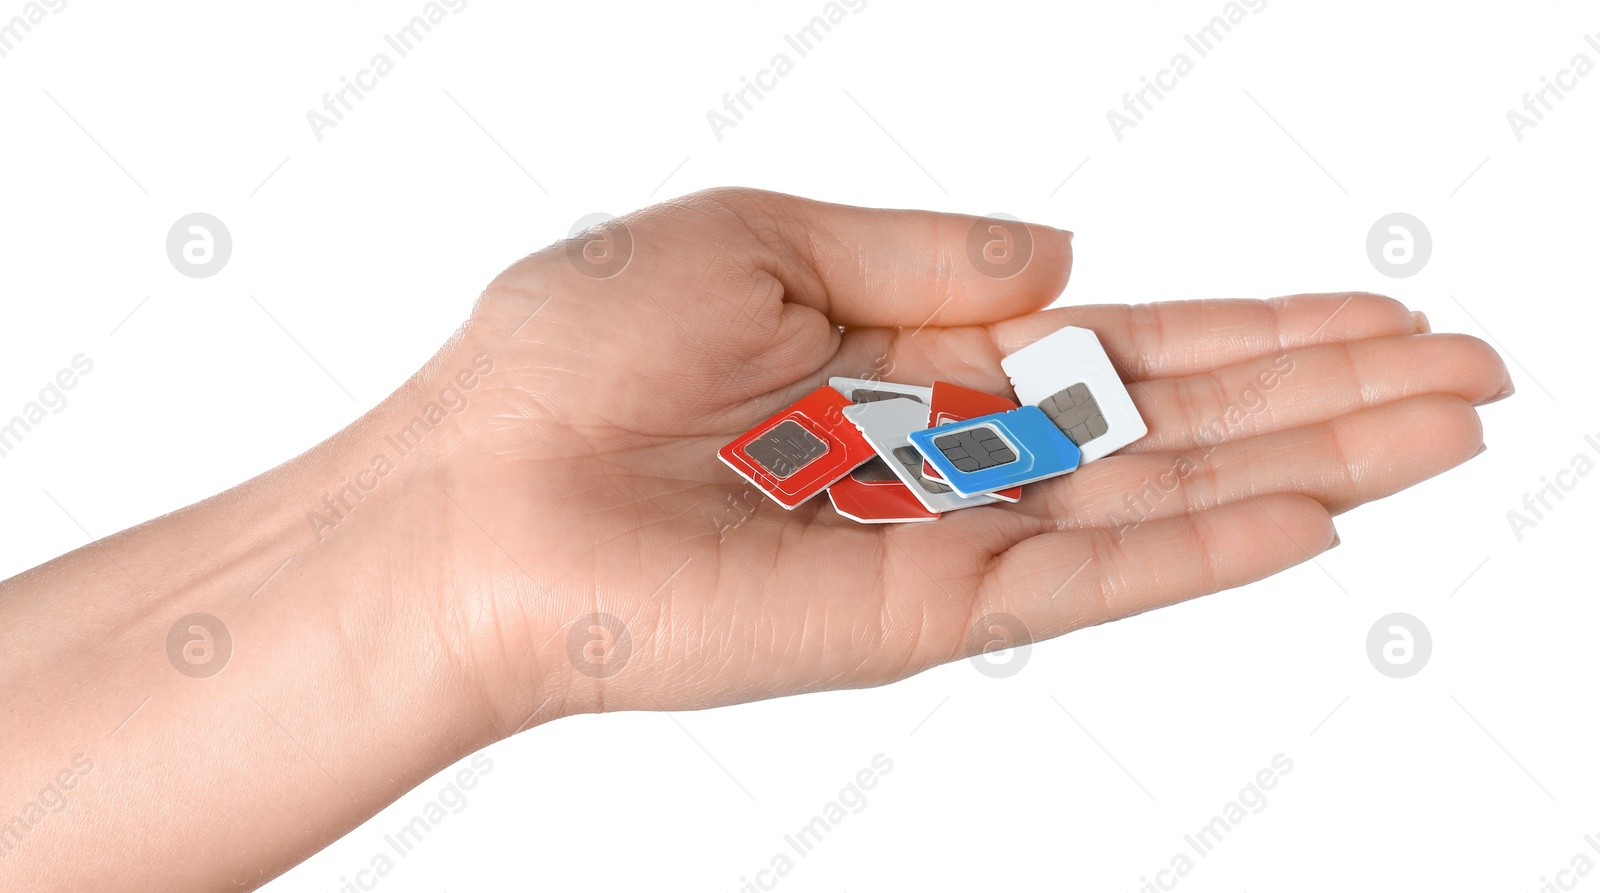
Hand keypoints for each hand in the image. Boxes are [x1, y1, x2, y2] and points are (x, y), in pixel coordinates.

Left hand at [422, 188, 1512, 728]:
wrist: (473, 492)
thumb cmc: (575, 357)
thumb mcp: (760, 234)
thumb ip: (928, 248)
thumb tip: (1072, 250)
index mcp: (913, 356)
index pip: (1121, 341)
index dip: (1251, 324)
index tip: (1370, 307)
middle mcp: (951, 450)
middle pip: (1177, 417)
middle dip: (1327, 392)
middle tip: (1473, 370)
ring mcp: (948, 536)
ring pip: (1165, 494)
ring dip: (1315, 460)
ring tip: (1450, 428)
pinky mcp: (922, 612)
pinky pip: (1088, 576)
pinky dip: (1205, 548)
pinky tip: (1319, 514)